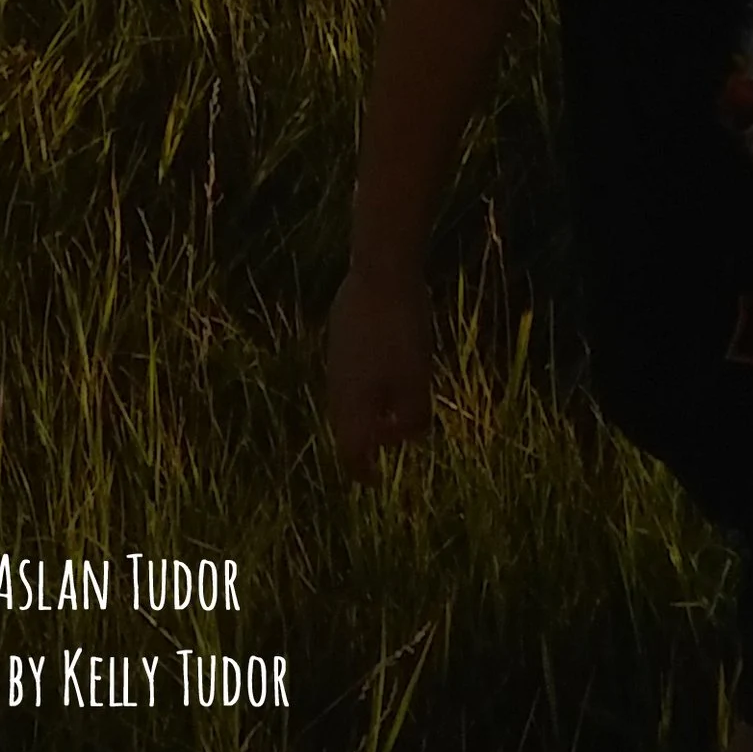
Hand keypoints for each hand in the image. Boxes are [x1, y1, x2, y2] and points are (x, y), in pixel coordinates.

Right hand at [327, 264, 434, 478]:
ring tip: (394, 408)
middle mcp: (336, 383)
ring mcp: (335, 355)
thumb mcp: (417, 379)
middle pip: (348, 424)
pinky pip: (352, 370)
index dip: (363, 471)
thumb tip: (412, 438)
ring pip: (349, 395)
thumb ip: (413, 416)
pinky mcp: (341, 331)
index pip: (351, 452)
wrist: (380, 269)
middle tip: (392, 441)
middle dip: (370, 438)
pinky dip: (368, 382)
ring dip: (371, 407)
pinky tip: (386, 371)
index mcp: (351, 402)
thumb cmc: (401, 330)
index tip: (376, 483)